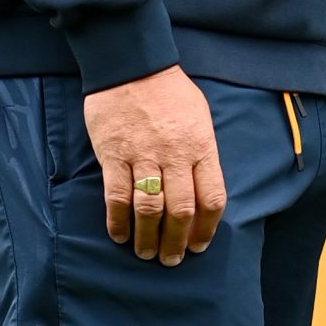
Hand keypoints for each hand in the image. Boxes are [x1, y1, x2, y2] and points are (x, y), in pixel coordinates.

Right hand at [84, 65, 226, 266]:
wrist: (132, 65)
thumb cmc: (170, 92)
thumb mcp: (200, 118)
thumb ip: (203, 153)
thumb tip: (202, 188)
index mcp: (201, 147)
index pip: (212, 198)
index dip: (207, 228)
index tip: (199, 245)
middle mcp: (175, 155)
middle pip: (180, 210)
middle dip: (177, 242)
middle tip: (172, 260)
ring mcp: (143, 156)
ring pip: (149, 209)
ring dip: (148, 237)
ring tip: (146, 253)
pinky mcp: (114, 154)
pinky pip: (116, 196)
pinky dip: (117, 221)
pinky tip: (119, 235)